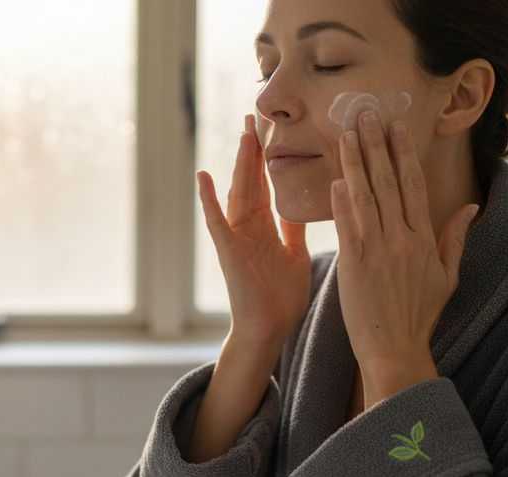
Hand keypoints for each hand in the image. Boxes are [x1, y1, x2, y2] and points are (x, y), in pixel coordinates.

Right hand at [197, 114, 312, 347]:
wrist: (270, 329)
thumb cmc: (280, 296)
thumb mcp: (295, 253)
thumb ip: (294, 227)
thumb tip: (304, 202)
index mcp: (265, 226)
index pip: (266, 183)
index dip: (267, 157)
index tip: (269, 128)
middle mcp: (248, 227)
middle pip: (251, 180)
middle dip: (252, 150)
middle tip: (253, 115)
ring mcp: (236, 237)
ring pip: (238, 193)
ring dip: (240, 164)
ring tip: (242, 134)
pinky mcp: (229, 252)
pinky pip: (218, 222)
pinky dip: (209, 200)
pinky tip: (203, 177)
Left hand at [331, 109, 478, 369]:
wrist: (396, 349)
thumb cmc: (420, 315)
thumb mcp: (447, 277)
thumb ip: (455, 238)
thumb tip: (469, 207)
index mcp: (424, 239)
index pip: (414, 185)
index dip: (404, 152)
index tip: (396, 125)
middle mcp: (402, 240)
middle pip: (389, 182)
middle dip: (376, 145)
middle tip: (366, 113)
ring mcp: (377, 251)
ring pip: (366, 198)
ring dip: (355, 163)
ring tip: (346, 134)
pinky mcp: (354, 265)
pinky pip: (348, 226)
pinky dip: (341, 202)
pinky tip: (336, 179)